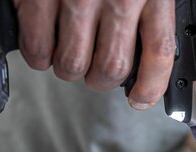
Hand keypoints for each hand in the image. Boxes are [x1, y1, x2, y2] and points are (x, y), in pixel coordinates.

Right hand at [13, 0, 175, 109]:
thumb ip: (151, 3)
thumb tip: (148, 45)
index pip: (159, 53)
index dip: (150, 86)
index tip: (141, 99)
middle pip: (110, 68)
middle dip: (101, 81)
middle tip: (96, 74)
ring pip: (72, 65)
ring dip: (69, 70)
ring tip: (69, 57)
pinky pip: (36, 48)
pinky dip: (38, 57)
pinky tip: (43, 46)